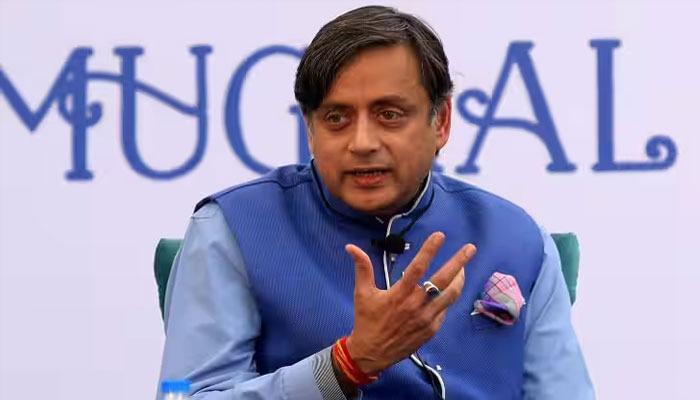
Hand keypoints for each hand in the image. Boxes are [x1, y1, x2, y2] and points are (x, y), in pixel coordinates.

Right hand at [344, 232, 476, 374]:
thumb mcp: (362, 293)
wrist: (372, 353)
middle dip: (459, 262)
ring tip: (464, 268)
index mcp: (400, 294)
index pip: (418, 267)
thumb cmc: (366, 320)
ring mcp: (427, 318)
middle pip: (443, 280)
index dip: (430, 250)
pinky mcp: (432, 329)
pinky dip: (448, 298)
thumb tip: (351, 247)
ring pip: (450, 295)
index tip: (440, 235)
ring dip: (459, 280)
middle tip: (471, 248)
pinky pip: (444, 309)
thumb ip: (362, 268)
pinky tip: (449, 290)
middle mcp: (416, 305)